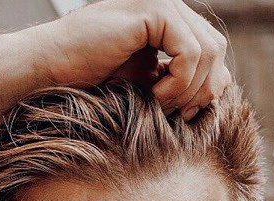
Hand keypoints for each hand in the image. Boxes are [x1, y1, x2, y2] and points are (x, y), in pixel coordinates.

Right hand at [39, 0, 230, 120]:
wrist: (51, 69)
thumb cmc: (90, 83)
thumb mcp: (146, 84)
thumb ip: (179, 80)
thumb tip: (222, 88)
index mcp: (169, 23)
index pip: (213, 54)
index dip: (206, 89)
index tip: (181, 116)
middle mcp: (169, 7)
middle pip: (217, 51)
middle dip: (202, 91)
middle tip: (174, 115)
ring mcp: (162, 3)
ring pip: (209, 52)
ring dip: (188, 90)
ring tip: (159, 106)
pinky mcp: (153, 9)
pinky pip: (190, 53)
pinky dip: (178, 83)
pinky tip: (154, 96)